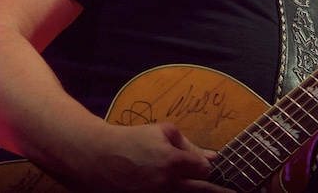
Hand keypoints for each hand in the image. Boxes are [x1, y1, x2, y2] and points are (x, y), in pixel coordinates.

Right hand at [68, 121, 230, 191]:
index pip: (203, 170)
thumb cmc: (133, 139)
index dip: (204, 167)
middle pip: (202, 192)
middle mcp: (167, 184)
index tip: (204, 166)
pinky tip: (184, 190)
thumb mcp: (162, 131)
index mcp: (173, 162)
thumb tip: (212, 157)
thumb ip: (188, 143)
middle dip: (218, 192)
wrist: (100, 157)